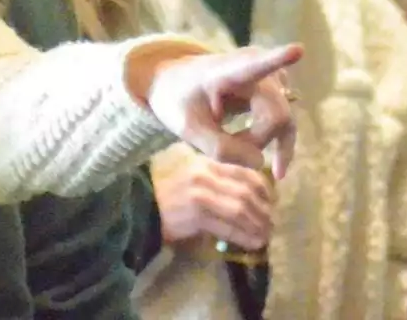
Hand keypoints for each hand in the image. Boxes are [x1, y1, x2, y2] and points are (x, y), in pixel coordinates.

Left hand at [142, 44, 301, 178]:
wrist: (178, 83)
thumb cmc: (180, 101)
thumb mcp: (189, 129)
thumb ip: (219, 148)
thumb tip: (261, 162)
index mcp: (227, 71)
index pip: (255, 66)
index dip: (278, 59)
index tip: (298, 50)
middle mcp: (256, 68)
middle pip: (275, 114)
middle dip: (255, 139)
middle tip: (222, 145)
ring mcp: (269, 77)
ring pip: (282, 120)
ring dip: (260, 140)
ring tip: (231, 142)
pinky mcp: (276, 90)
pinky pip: (285, 121)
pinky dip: (276, 143)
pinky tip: (277, 169)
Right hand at [154, 155, 272, 249]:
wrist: (136, 204)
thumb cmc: (161, 191)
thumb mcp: (188, 174)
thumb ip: (211, 177)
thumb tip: (243, 193)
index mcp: (205, 163)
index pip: (244, 172)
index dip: (263, 188)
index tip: (270, 201)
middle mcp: (205, 175)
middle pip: (246, 192)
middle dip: (263, 210)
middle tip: (271, 222)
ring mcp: (200, 195)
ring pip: (240, 209)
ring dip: (257, 225)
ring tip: (265, 236)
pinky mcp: (196, 215)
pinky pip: (228, 228)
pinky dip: (244, 236)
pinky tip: (252, 243)